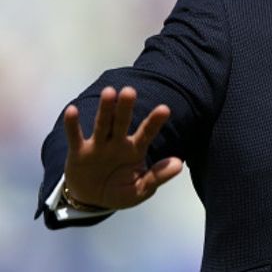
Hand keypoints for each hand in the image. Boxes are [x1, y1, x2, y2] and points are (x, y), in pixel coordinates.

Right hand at [63, 86, 182, 209]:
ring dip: (105, 109)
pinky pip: (75, 137)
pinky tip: (72, 110)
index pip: (146, 133)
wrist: (92, 201)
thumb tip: (179, 164)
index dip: (154, 122)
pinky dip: (72, 125)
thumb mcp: (140, 189)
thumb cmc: (120, 190)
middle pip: (122, 122)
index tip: (164, 109)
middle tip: (130, 91)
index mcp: (135, 149)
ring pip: (102, 124)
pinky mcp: (78, 153)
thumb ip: (157, 176)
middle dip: (126, 107)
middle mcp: (118, 143)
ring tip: (109, 92)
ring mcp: (98, 146)